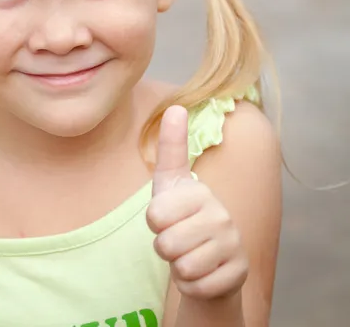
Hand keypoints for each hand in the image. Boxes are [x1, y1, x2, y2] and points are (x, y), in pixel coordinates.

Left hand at [146, 106, 248, 299]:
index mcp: (198, 192)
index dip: (154, 221)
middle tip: (177, 238)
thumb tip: (176, 106)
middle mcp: (220, 214)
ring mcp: (231, 244)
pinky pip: (195, 286)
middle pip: (166, 243)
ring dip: (178, 266)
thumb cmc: (181, 216)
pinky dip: (191, 285)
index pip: (156, 214)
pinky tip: (202, 271)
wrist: (209, 259)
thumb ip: (171, 147)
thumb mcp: (169, 183)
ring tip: (189, 253)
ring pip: (181, 266)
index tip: (168, 214)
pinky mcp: (237, 273)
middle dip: (164, 247)